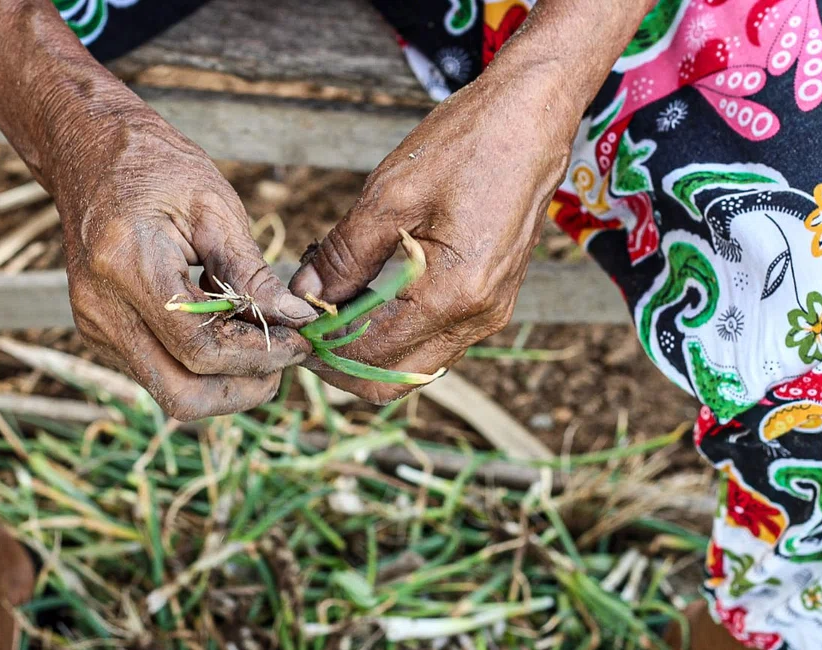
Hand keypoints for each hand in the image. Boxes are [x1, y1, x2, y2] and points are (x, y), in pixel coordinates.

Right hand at [56, 107, 317, 419]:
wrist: (88, 154)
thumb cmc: (157, 168)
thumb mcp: (215, 207)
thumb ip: (253, 272)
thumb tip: (297, 319)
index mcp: (128, 264)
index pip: (199, 347)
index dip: (258, 355)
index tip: (300, 340)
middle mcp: (101, 307)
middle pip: (180, 393)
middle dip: (243, 387)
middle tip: (286, 359)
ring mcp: (94, 326)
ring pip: (169, 391)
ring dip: (225, 381)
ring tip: (263, 345)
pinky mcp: (98, 333)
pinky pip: (157, 370)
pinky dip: (200, 364)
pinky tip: (227, 330)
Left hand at [289, 65, 576, 402]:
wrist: (531, 118)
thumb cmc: (465, 144)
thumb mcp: (389, 195)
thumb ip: (343, 255)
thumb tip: (305, 295)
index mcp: (452, 295)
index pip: (369, 356)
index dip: (321, 348)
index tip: (290, 322)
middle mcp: (478, 317)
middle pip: (393, 378)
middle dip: (341, 360)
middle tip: (305, 322)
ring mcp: (490, 313)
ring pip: (414, 364)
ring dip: (368, 346)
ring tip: (331, 301)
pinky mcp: (492, 300)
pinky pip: (435, 339)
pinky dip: (396, 330)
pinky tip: (368, 293)